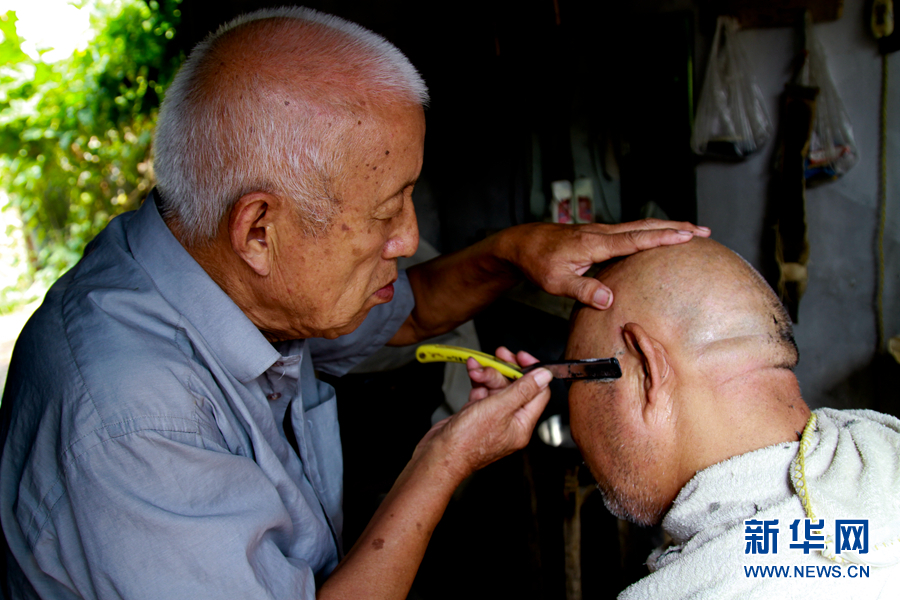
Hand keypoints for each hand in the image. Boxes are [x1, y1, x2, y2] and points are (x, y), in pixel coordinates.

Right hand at [415, 359, 551, 483]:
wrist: (438, 455)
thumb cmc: (467, 442)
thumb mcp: (499, 408)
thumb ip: (523, 390)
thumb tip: (545, 375)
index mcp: (522, 425)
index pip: (538, 393)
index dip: (532, 372)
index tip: (522, 357)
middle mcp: (510, 422)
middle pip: (516, 387)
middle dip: (505, 369)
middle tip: (499, 355)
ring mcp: (492, 418)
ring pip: (497, 388)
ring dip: (487, 373)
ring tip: (475, 367)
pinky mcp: (476, 415)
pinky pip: (482, 392)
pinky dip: (477, 381)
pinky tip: (471, 371)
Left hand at [499, 219, 710, 309]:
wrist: (522, 244)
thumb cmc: (538, 262)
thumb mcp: (557, 282)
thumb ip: (583, 290)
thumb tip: (610, 299)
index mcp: (595, 243)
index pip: (635, 239)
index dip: (662, 238)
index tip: (688, 236)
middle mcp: (602, 233)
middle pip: (645, 227)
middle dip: (675, 227)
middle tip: (704, 231)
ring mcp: (600, 232)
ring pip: (639, 226)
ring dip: (666, 227)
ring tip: (691, 231)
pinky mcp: (598, 235)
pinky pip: (630, 231)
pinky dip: (650, 232)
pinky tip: (657, 238)